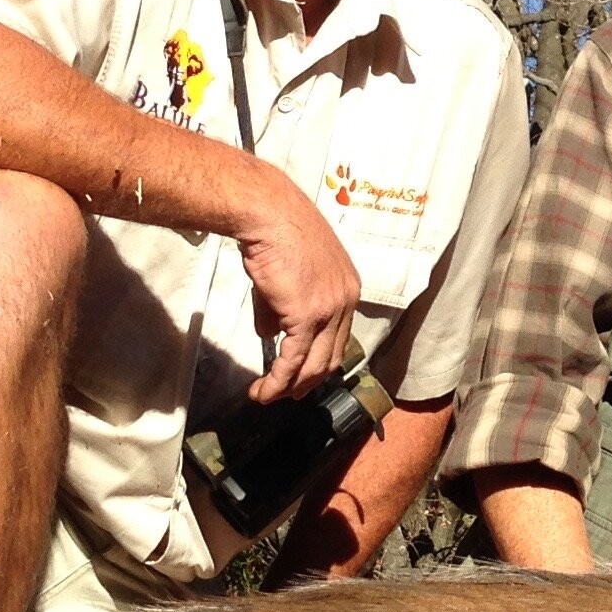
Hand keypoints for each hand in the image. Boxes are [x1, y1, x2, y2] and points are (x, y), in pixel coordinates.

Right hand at [233, 174, 361, 399]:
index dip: (320, 359)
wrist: (268, 214)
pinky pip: (294, 360)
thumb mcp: (284, 275)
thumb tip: (268, 335)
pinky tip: (264, 390)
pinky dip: (279, 382)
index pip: (340, 335)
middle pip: (332, 356)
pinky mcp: (307, 315)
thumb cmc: (274, 233)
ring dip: (291, 388)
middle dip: (308, 381)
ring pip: (315, 365)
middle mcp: (347, 300)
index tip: (302, 373)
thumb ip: (278, 308)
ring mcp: (330, 309)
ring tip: (268, 397)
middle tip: (288, 394)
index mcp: (347, 287)